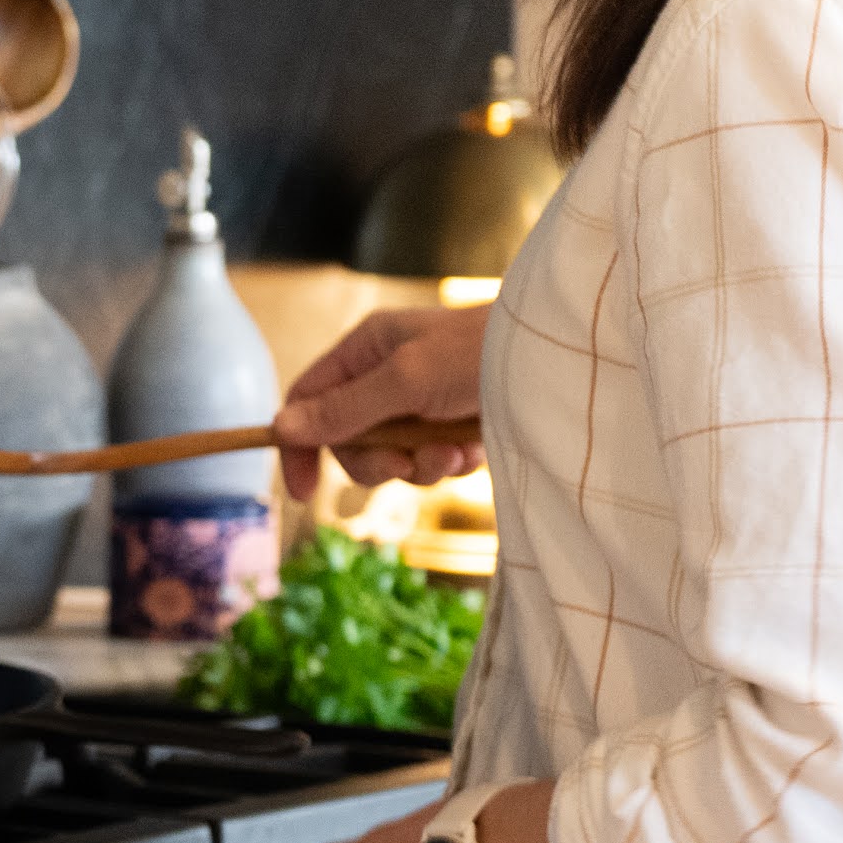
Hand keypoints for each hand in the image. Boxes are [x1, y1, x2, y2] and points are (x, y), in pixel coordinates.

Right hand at [278, 303, 489, 505]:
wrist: (561, 362)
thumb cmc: (482, 352)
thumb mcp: (405, 380)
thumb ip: (344, 409)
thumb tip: (281, 428)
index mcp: (368, 350)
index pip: (309, 400)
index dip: (299, 444)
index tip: (303, 492)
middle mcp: (389, 375)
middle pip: (350, 440)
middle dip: (378, 460)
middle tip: (405, 464)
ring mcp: (423, 403)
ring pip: (394, 457)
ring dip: (420, 464)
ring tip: (453, 451)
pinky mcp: (455, 426)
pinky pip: (432, 462)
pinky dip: (451, 463)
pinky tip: (475, 449)